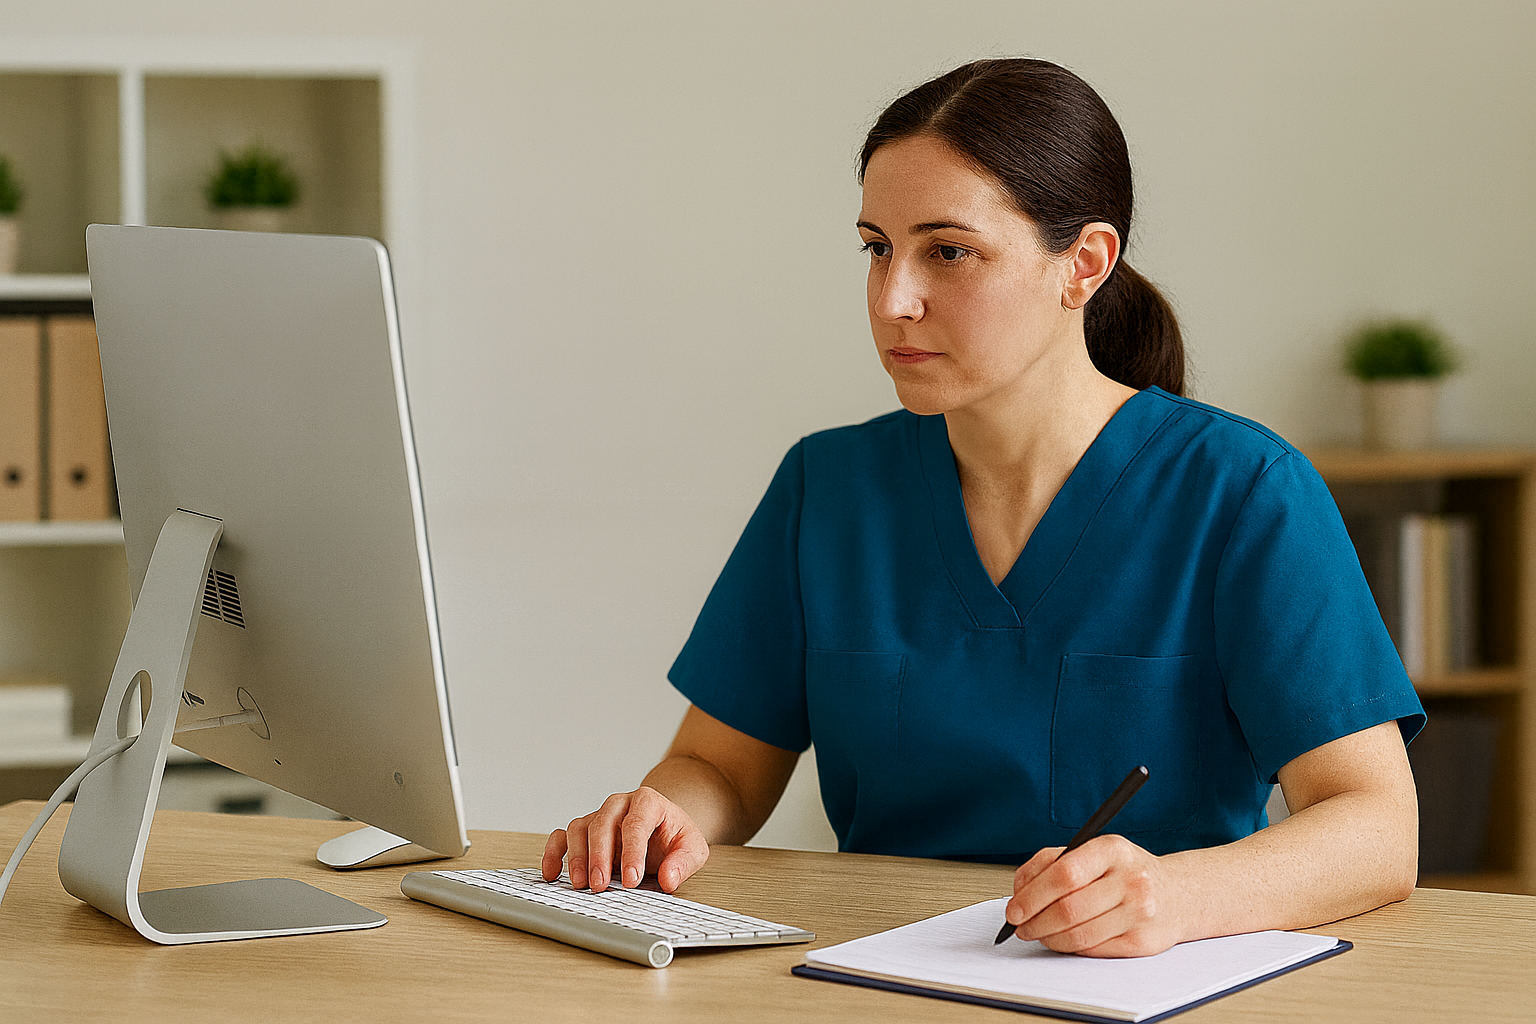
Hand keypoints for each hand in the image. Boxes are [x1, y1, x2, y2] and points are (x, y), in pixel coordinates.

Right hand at [541, 786, 709, 892]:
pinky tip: (552, 874)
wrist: (663, 827)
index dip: (633, 852)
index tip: (632, 880)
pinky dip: (553, 853)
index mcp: (648, 802)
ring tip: (582, 885)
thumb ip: (683, 862)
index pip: (636, 823)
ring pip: (579, 828)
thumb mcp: (692, 847)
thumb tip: (669, 879)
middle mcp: (619, 805)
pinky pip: (562, 836)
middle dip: (600, 856)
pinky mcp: (584, 831)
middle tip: (601, 885)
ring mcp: (599, 816)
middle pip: (602, 823)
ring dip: (577, 857)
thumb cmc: (675, 836)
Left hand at [1003, 834, 1186, 956]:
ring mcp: (1140, 912)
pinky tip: (1063, 939)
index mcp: (1112, 849)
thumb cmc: (1125, 872)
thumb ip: (1052, 863)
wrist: (1176, 895)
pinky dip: (1070, 947)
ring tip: (1038, 933)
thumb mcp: (1093, 852)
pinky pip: (1093, 950)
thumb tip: (1019, 891)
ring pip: (1079, 934)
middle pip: (1068, 908)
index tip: (1014, 908)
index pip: (1064, 874)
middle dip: (1034, 921)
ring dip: (1049, 938)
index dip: (1032, 895)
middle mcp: (1131, 879)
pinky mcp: (1142, 942)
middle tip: (1020, 925)